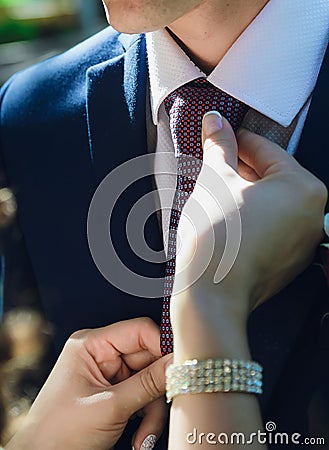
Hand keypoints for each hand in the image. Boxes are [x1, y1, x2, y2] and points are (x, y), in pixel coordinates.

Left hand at [6, 318, 171, 449]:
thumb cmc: (57, 434)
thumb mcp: (110, 407)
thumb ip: (148, 383)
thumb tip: (178, 364)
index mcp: (91, 344)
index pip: (139, 331)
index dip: (162, 347)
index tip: (181, 366)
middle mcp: (100, 354)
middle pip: (148, 359)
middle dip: (156, 390)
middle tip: (166, 407)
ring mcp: (108, 374)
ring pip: (149, 381)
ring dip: (152, 410)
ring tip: (144, 436)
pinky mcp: (114, 392)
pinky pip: (143, 396)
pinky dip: (146, 416)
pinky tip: (139, 436)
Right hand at [171, 112, 326, 360]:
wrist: (212, 295)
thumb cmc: (217, 238)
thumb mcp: (216, 181)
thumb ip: (220, 146)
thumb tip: (215, 122)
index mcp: (304, 188)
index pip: (267, 150)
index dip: (237, 139)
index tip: (219, 134)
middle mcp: (313, 214)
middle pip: (272, 176)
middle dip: (240, 167)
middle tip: (213, 161)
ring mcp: (303, 240)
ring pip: (271, 201)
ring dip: (244, 191)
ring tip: (215, 189)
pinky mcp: (289, 260)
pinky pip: (271, 225)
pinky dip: (251, 215)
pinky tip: (227, 216)